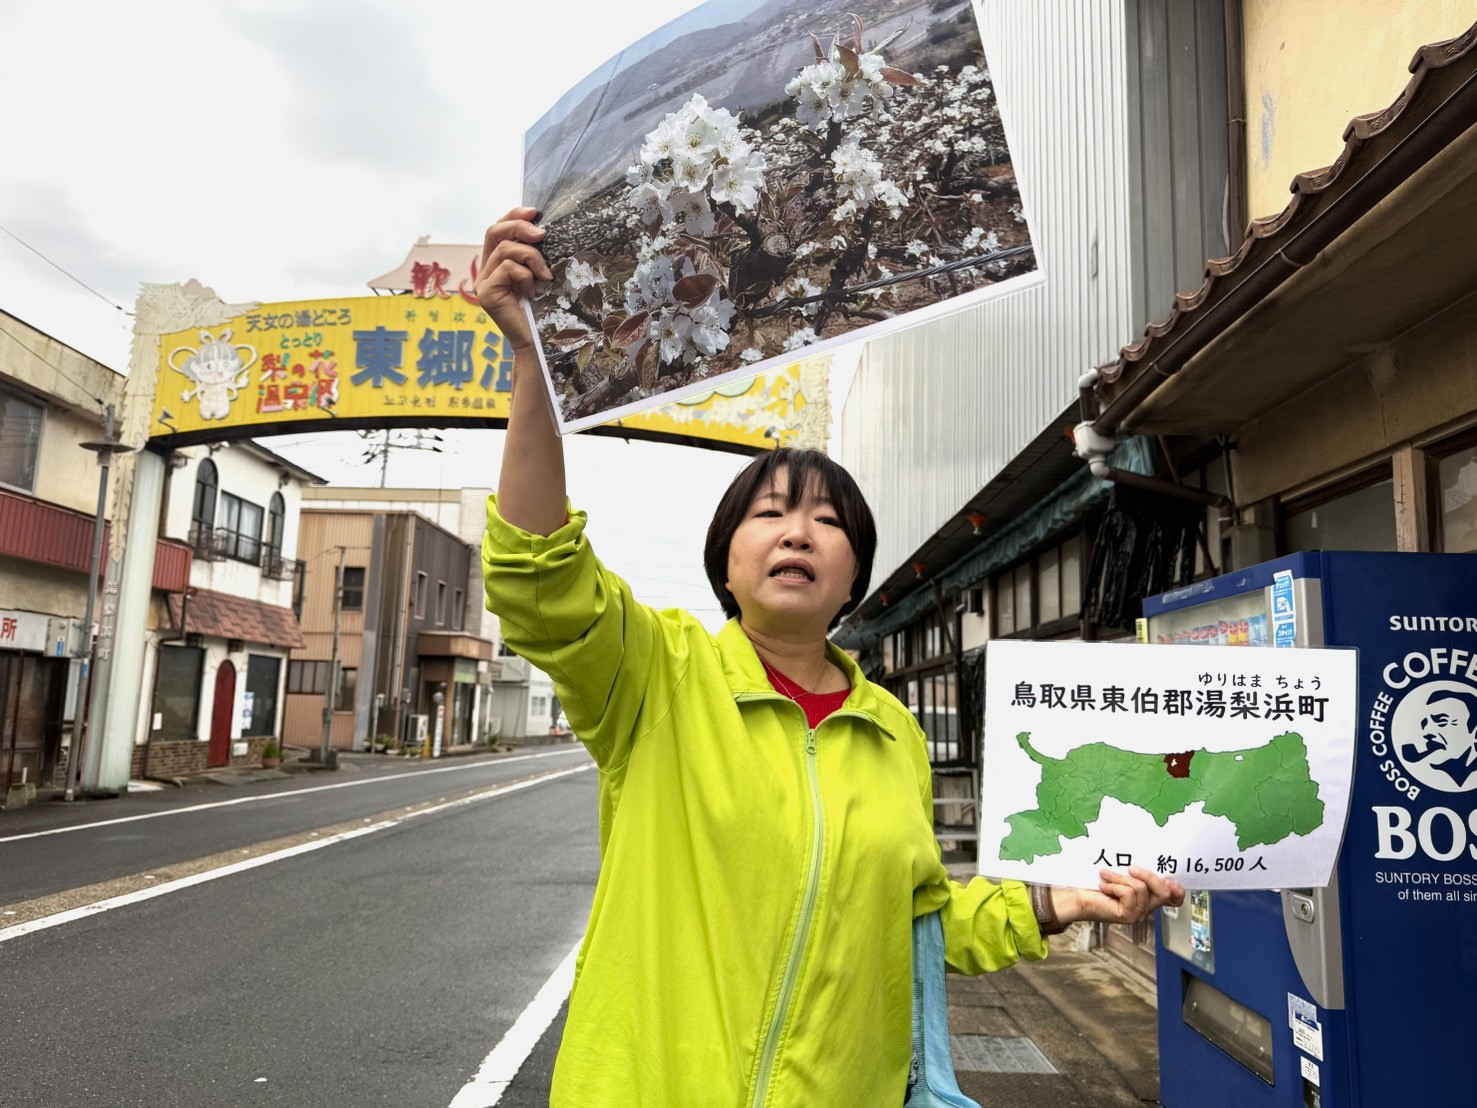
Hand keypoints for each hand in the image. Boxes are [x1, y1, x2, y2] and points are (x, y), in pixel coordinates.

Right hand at [474, 207, 550, 354]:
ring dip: (531, 257)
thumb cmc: (540, 309)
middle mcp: (484, 270)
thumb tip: (540, 228)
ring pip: (505, 250)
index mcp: (495, 263)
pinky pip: (508, 268)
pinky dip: (526, 276)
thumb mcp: (537, 275)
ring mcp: (482, 282)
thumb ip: (531, 254)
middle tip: (541, 234)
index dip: (513, 215)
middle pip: (494, 231)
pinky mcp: (485, 292)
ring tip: (544, 275)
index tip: (535, 212)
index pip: (498, 229)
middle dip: (519, 227)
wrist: (536, 341)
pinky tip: (532, 291)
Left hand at [1054, 867, 1184, 926]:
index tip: (1169, 879)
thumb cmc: (1098, 882)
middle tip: (1130, 867)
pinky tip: (1103, 886)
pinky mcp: (1127, 916)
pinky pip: (1129, 894)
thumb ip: (1135, 872)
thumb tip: (1143, 861)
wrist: (1078, 896)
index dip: (1177, 890)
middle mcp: (1146, 907)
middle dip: (1149, 875)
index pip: (1174, 899)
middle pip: (1164, 892)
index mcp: (1148, 896)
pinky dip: (1114, 885)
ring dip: (1120, 878)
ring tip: (1105, 875)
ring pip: (1141, 888)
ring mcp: (1138, 913)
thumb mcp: (1121, 874)